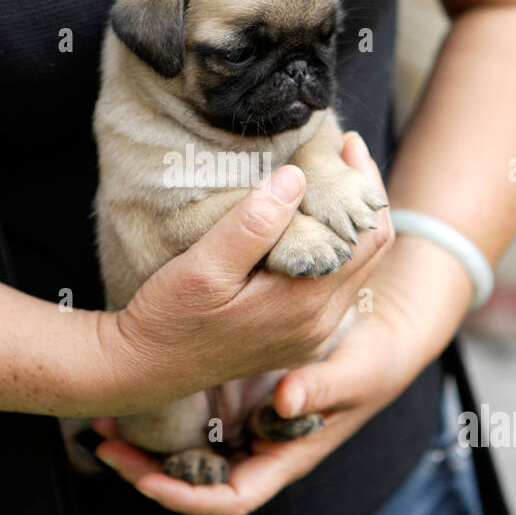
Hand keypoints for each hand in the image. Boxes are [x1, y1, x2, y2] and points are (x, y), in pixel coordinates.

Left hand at [91, 274, 406, 514]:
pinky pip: (189, 420)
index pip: (230, 499)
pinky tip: (129, 396)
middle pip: (194, 483)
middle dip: (146, 473)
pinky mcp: (235, 397)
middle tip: (101, 445)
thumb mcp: (357, 368)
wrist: (379, 329)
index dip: (186, 499)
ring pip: (184, 453)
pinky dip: (158, 413)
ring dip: (144, 446)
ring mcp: (244, 424)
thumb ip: (325, 385)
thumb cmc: (375, 356)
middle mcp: (259, 448)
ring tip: (100, 425)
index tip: (147, 483)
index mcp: (286, 457)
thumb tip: (283, 404)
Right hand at [92, 135, 477, 514]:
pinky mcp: (299, 339)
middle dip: (363, 198)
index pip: (367, 237)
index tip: (347, 144)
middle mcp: (319, 325)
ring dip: (351, 223)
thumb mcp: (203, 266)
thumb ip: (253, 224)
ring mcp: (311, 336)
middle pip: (372, 251)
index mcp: (303, 305)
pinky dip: (336, 249)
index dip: (365, 185)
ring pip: (357, 269)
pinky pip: (337, 287)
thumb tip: (296, 178)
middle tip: (344, 150)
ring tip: (329, 179)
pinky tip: (310, 224)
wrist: (144, 370)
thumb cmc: (168, 317)